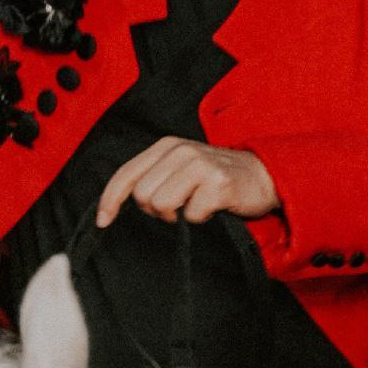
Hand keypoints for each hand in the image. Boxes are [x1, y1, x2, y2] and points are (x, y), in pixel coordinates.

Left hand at [95, 139, 279, 228]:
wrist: (264, 176)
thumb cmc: (217, 178)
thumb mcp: (181, 169)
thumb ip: (153, 178)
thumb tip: (117, 206)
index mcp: (166, 146)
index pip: (126, 174)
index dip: (110, 200)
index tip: (104, 221)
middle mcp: (181, 151)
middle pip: (142, 195)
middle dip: (154, 212)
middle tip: (176, 209)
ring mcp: (200, 165)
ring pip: (162, 205)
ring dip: (176, 216)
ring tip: (193, 207)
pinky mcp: (218, 183)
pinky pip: (191, 215)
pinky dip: (200, 220)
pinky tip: (212, 209)